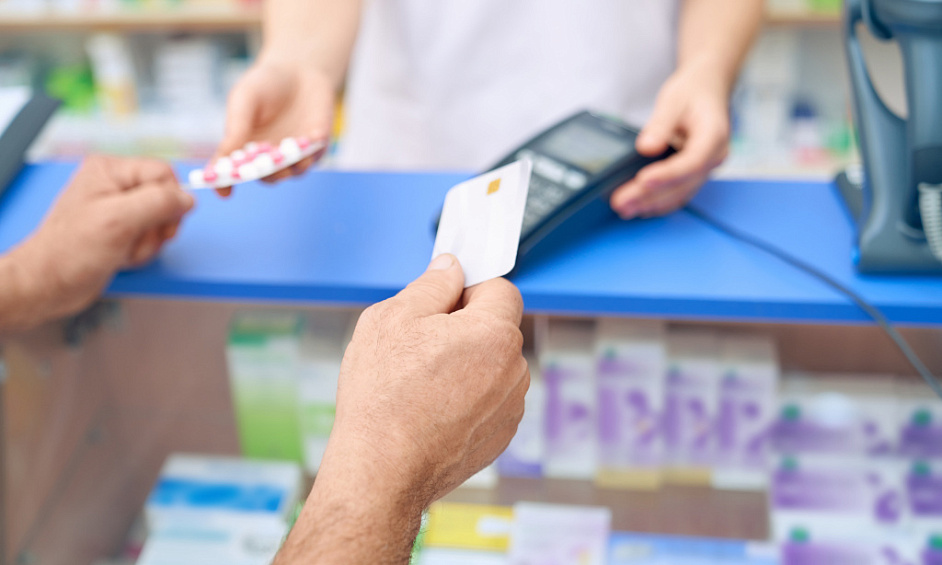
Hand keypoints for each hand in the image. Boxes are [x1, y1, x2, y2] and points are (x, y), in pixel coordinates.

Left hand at [6, 155, 193, 328]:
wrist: (49, 285)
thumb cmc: (70, 252)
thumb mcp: (119, 220)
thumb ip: (158, 203)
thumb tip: (188, 198)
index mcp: (110, 170)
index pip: (163, 174)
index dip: (169, 200)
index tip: (160, 223)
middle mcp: (114, 186)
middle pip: (165, 199)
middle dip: (157, 227)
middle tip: (134, 238)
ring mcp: (118, 209)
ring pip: (160, 222)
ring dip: (148, 243)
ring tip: (123, 250)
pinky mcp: (120, 230)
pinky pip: (150, 237)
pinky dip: (141, 251)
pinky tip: (121, 256)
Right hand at [216, 60, 334, 196]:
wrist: (300, 69)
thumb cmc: (265, 84)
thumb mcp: (244, 99)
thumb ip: (235, 128)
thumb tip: (222, 159)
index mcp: (245, 148)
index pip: (233, 171)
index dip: (226, 183)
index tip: (223, 192)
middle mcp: (269, 157)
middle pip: (265, 177)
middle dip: (263, 174)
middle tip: (262, 168)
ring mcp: (294, 155)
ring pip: (291, 172)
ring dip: (290, 167)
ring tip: (288, 155)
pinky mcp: (316, 147)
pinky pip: (313, 157)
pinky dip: (312, 152)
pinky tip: (313, 136)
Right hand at [275, 255, 527, 563]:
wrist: (382, 470)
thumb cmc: (383, 396)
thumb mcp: (393, 318)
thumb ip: (431, 285)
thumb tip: (451, 267)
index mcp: (494, 333)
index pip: (501, 289)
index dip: (470, 289)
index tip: (445, 299)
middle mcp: (514, 370)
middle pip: (497, 330)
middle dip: (466, 329)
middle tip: (420, 345)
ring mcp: (510, 407)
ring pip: (492, 367)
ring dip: (467, 366)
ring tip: (420, 384)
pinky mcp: (500, 436)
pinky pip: (488, 401)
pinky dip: (467, 401)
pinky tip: (431, 411)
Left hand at [610, 61, 731, 218]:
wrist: (707, 90)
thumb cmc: (692, 93)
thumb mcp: (673, 100)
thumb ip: (660, 124)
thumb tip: (646, 147)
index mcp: (714, 136)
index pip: (692, 161)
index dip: (667, 174)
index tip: (642, 180)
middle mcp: (714, 157)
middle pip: (682, 183)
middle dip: (649, 195)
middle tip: (620, 202)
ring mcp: (705, 169)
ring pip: (679, 194)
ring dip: (651, 204)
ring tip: (623, 208)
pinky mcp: (694, 174)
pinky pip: (678, 193)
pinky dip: (658, 202)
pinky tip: (639, 207)